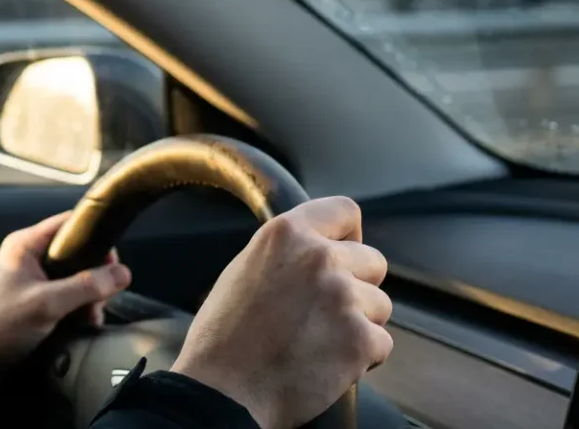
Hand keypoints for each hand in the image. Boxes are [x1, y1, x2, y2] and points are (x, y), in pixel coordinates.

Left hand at [0, 211, 131, 401]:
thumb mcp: (47, 304)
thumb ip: (86, 286)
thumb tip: (123, 273)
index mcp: (25, 245)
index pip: (70, 223)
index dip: (95, 238)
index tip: (112, 263)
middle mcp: (28, 258)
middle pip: (76, 254)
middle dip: (93, 278)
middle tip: (97, 302)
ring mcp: (29, 281)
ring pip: (72, 280)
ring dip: (86, 299)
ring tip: (87, 319)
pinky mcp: (31, 302)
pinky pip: (63, 298)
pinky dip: (74, 310)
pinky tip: (79, 327)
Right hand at [170, 196, 392, 428]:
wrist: (220, 390)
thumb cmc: (224, 337)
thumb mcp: (246, 269)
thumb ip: (288, 253)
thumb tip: (323, 250)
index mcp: (286, 233)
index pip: (345, 211)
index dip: (348, 236)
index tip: (342, 256)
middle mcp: (319, 257)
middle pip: (372, 261)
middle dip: (357, 286)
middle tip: (322, 314)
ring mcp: (342, 297)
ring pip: (380, 305)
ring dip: (359, 324)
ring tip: (318, 343)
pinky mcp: (360, 339)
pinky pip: (381, 344)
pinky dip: (360, 359)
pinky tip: (325, 364)